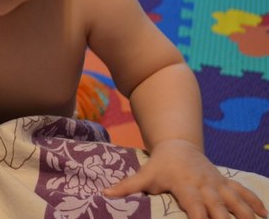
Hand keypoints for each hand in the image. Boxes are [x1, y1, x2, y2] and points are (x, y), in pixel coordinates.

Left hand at [104, 139, 267, 218]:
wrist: (178, 145)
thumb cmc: (159, 165)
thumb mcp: (144, 175)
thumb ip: (127, 187)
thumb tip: (104, 195)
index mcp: (186, 187)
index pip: (195, 208)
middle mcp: (205, 186)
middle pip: (220, 207)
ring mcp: (218, 184)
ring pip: (237, 201)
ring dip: (247, 215)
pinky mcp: (226, 183)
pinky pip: (244, 193)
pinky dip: (255, 203)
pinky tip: (265, 216)